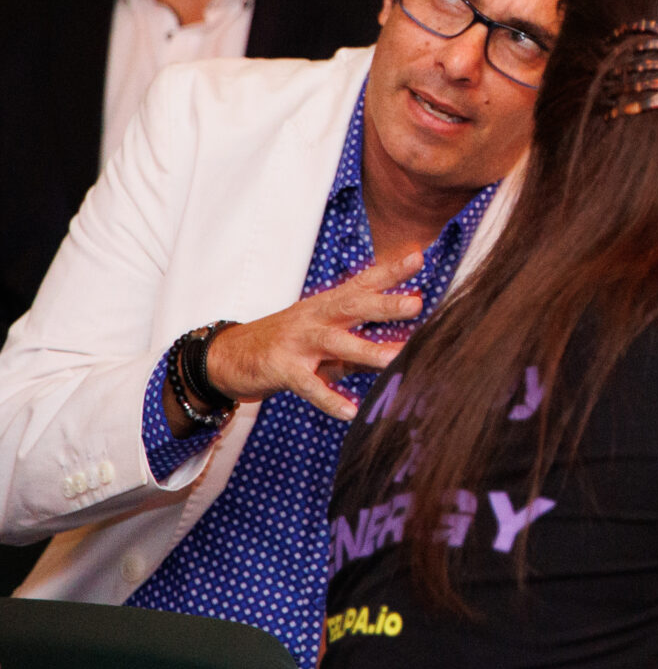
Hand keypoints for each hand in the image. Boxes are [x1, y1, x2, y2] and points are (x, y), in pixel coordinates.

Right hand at [199, 252, 425, 420]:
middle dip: (384, 305)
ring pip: (334, 342)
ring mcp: (297, 342)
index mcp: (327, 305)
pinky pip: (308, 384)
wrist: (228, 356)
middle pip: (352, 306)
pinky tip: (350, 411)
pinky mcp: (281, 368)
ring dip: (365, 350)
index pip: (362, 283)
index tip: (419, 257)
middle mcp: (314, 317)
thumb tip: (406, 348)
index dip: (389, 270)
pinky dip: (329, 398)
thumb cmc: (288, 344)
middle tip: (416, 305)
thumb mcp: (327, 337)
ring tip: (394, 360)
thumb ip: (363, 342)